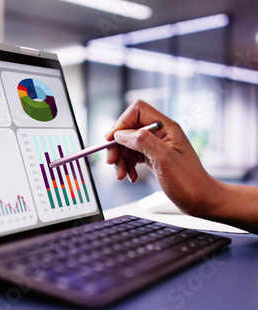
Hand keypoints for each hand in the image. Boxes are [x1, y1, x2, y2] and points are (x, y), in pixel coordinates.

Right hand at [104, 100, 220, 215]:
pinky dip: (127, 166)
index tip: (111, 140)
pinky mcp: (153, 157)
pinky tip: (130, 176)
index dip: (121, 123)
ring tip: (122, 174)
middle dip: (117, 145)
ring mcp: (156, 145)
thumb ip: (142, 142)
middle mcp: (160, 133)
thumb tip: (120, 134)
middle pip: (128, 129)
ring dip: (121, 159)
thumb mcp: (164, 159)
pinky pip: (132, 155)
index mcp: (166, 127)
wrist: (201, 200)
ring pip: (127, 144)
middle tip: (112, 161)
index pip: (137, 111)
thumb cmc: (189, 182)